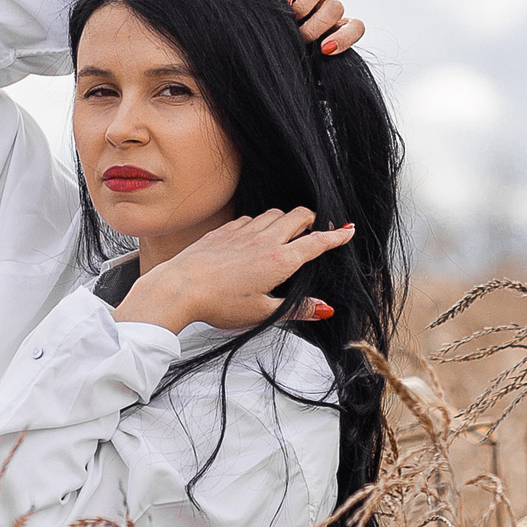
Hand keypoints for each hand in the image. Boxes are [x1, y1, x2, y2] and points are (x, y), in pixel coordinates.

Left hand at [116, 208, 356, 333]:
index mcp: (280, 260)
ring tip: (288, 231)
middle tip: (316, 229)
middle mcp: (264, 240)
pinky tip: (254, 234)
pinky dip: (260, 222)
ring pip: (274, 213)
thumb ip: (296, 309)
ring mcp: (243, 231)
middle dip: (312, 220)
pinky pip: (250, 218)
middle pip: (298, 216)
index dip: (336, 237)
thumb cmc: (218, 303)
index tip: (348, 232)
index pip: (316, 243)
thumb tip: (323, 309)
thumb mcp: (262, 313)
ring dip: (286, 219)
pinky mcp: (224, 230)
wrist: (179, 287)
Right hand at [276, 0, 364, 55]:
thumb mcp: (297, 57)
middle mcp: (321, 5)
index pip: (355, 27)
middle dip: (317, 25)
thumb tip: (322, 56)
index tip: (325, 49)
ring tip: (289, 16)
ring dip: (305, 3)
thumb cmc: (277, 47)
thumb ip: (311, 59)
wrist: (249, 28)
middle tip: (300, 37)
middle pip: (336, 7)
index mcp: (331, 26)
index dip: (345, 38)